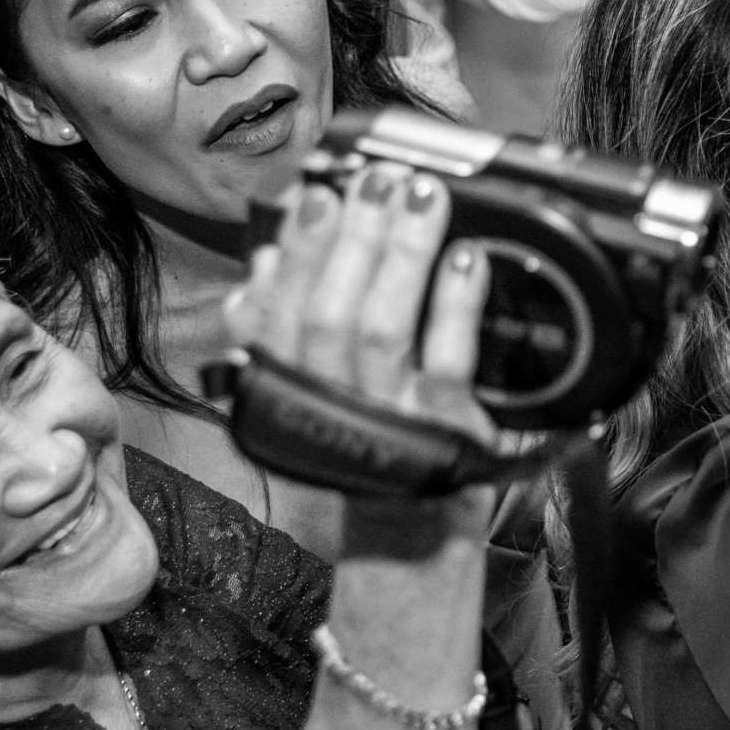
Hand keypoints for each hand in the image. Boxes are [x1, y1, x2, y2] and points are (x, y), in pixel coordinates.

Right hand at [227, 162, 495, 529]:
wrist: (406, 551)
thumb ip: (285, 330)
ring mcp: (386, 423)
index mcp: (287, 390)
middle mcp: (328, 407)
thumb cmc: (368, 456)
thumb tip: (262, 263)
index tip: (316, 191)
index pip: (276, 310)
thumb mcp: (312, 395)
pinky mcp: (442, 438)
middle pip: (328, 311)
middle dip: (353, 236)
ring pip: (380, 329)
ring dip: (402, 253)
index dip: (297, 248)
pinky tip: (467, 260)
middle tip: (379, 178)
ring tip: (423, 198)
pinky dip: (454, 306)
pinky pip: (446, 364)